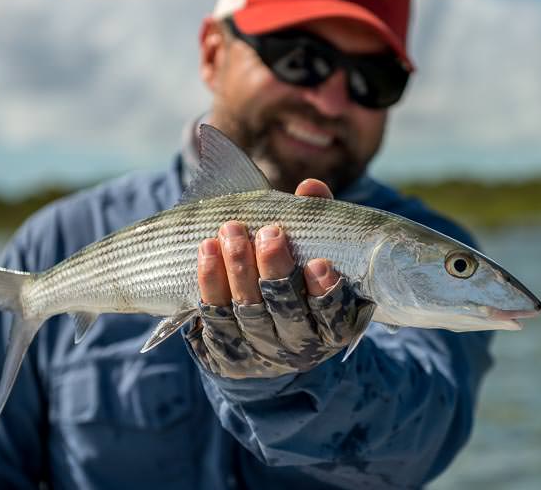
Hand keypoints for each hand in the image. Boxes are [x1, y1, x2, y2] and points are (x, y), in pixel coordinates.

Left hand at [186, 179, 372, 377]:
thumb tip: (310, 188)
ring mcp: (260, 351)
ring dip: (238, 269)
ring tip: (231, 230)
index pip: (333, 315)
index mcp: (331, 328)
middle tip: (269, 233)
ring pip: (248, 312)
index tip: (320, 263)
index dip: (326, 292)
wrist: (264, 340)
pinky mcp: (225, 351)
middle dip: (275, 269)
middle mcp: (298, 346)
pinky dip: (210, 282)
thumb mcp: (314, 254)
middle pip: (286, 310)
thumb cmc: (296, 284)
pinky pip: (214, 318)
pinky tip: (207, 251)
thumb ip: (317, 222)